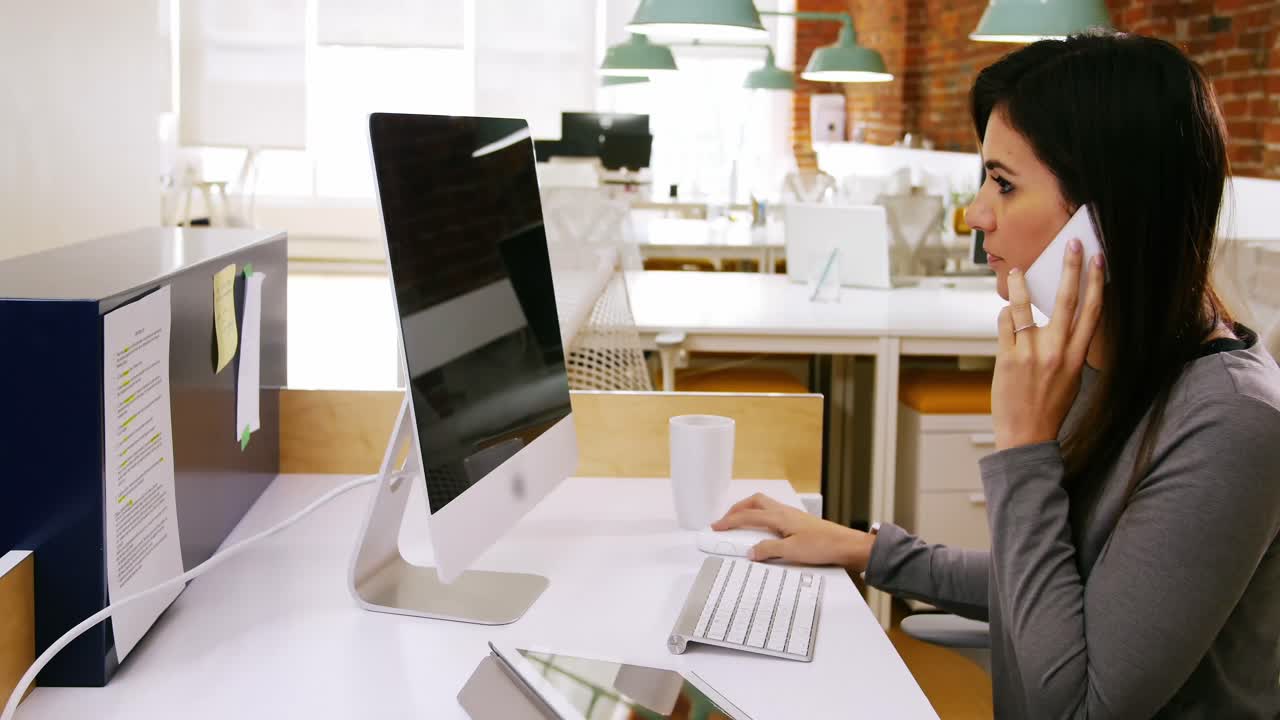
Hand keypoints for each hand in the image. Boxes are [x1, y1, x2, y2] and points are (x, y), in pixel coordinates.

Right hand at [711, 493, 874, 571]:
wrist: (846, 545)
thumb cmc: (823, 546)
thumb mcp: (791, 551)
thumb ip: (768, 550)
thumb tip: (751, 551)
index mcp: (779, 517)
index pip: (747, 516)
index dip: (729, 521)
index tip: (716, 527)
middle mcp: (784, 512)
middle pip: (754, 502)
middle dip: (737, 509)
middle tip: (726, 521)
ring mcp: (791, 515)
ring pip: (764, 505)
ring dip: (749, 511)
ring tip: (740, 523)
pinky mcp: (798, 522)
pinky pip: (772, 513)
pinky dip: (761, 517)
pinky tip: (762, 529)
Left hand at [993, 238, 1104, 450]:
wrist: (1026, 436)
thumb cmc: (1050, 406)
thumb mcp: (1072, 377)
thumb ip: (1068, 348)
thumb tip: (1061, 320)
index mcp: (1078, 356)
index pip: (1092, 312)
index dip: (1097, 283)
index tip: (1099, 260)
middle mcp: (1057, 351)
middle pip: (1066, 301)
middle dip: (1070, 269)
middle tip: (1072, 244)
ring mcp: (1031, 353)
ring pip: (1025, 307)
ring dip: (1022, 285)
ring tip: (1019, 270)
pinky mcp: (1007, 357)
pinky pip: (1005, 324)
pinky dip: (1006, 315)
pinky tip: (1007, 313)